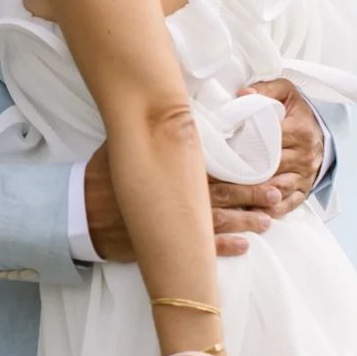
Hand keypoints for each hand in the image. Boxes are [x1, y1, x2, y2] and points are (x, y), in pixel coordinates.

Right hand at [83, 79, 325, 260]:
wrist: (78, 214)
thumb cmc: (101, 177)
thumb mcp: (121, 145)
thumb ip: (148, 132)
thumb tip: (165, 106)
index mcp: (168, 169)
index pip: (214, 168)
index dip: (243, 170)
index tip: (267, 170)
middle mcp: (174, 196)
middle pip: (222, 195)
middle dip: (252, 195)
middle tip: (278, 194)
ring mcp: (169, 223)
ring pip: (217, 223)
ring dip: (245, 221)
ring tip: (268, 221)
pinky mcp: (163, 244)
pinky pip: (199, 249)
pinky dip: (222, 248)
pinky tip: (243, 246)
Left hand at [209, 80, 325, 255]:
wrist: (320, 130)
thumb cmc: (296, 111)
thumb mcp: (285, 92)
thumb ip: (265, 90)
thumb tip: (241, 93)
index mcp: (300, 130)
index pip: (270, 140)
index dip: (245, 144)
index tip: (223, 148)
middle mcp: (305, 155)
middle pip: (271, 167)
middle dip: (245, 172)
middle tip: (218, 176)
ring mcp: (305, 175)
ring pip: (277, 189)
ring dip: (255, 195)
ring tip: (230, 197)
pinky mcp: (304, 190)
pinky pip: (288, 204)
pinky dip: (270, 209)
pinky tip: (252, 212)